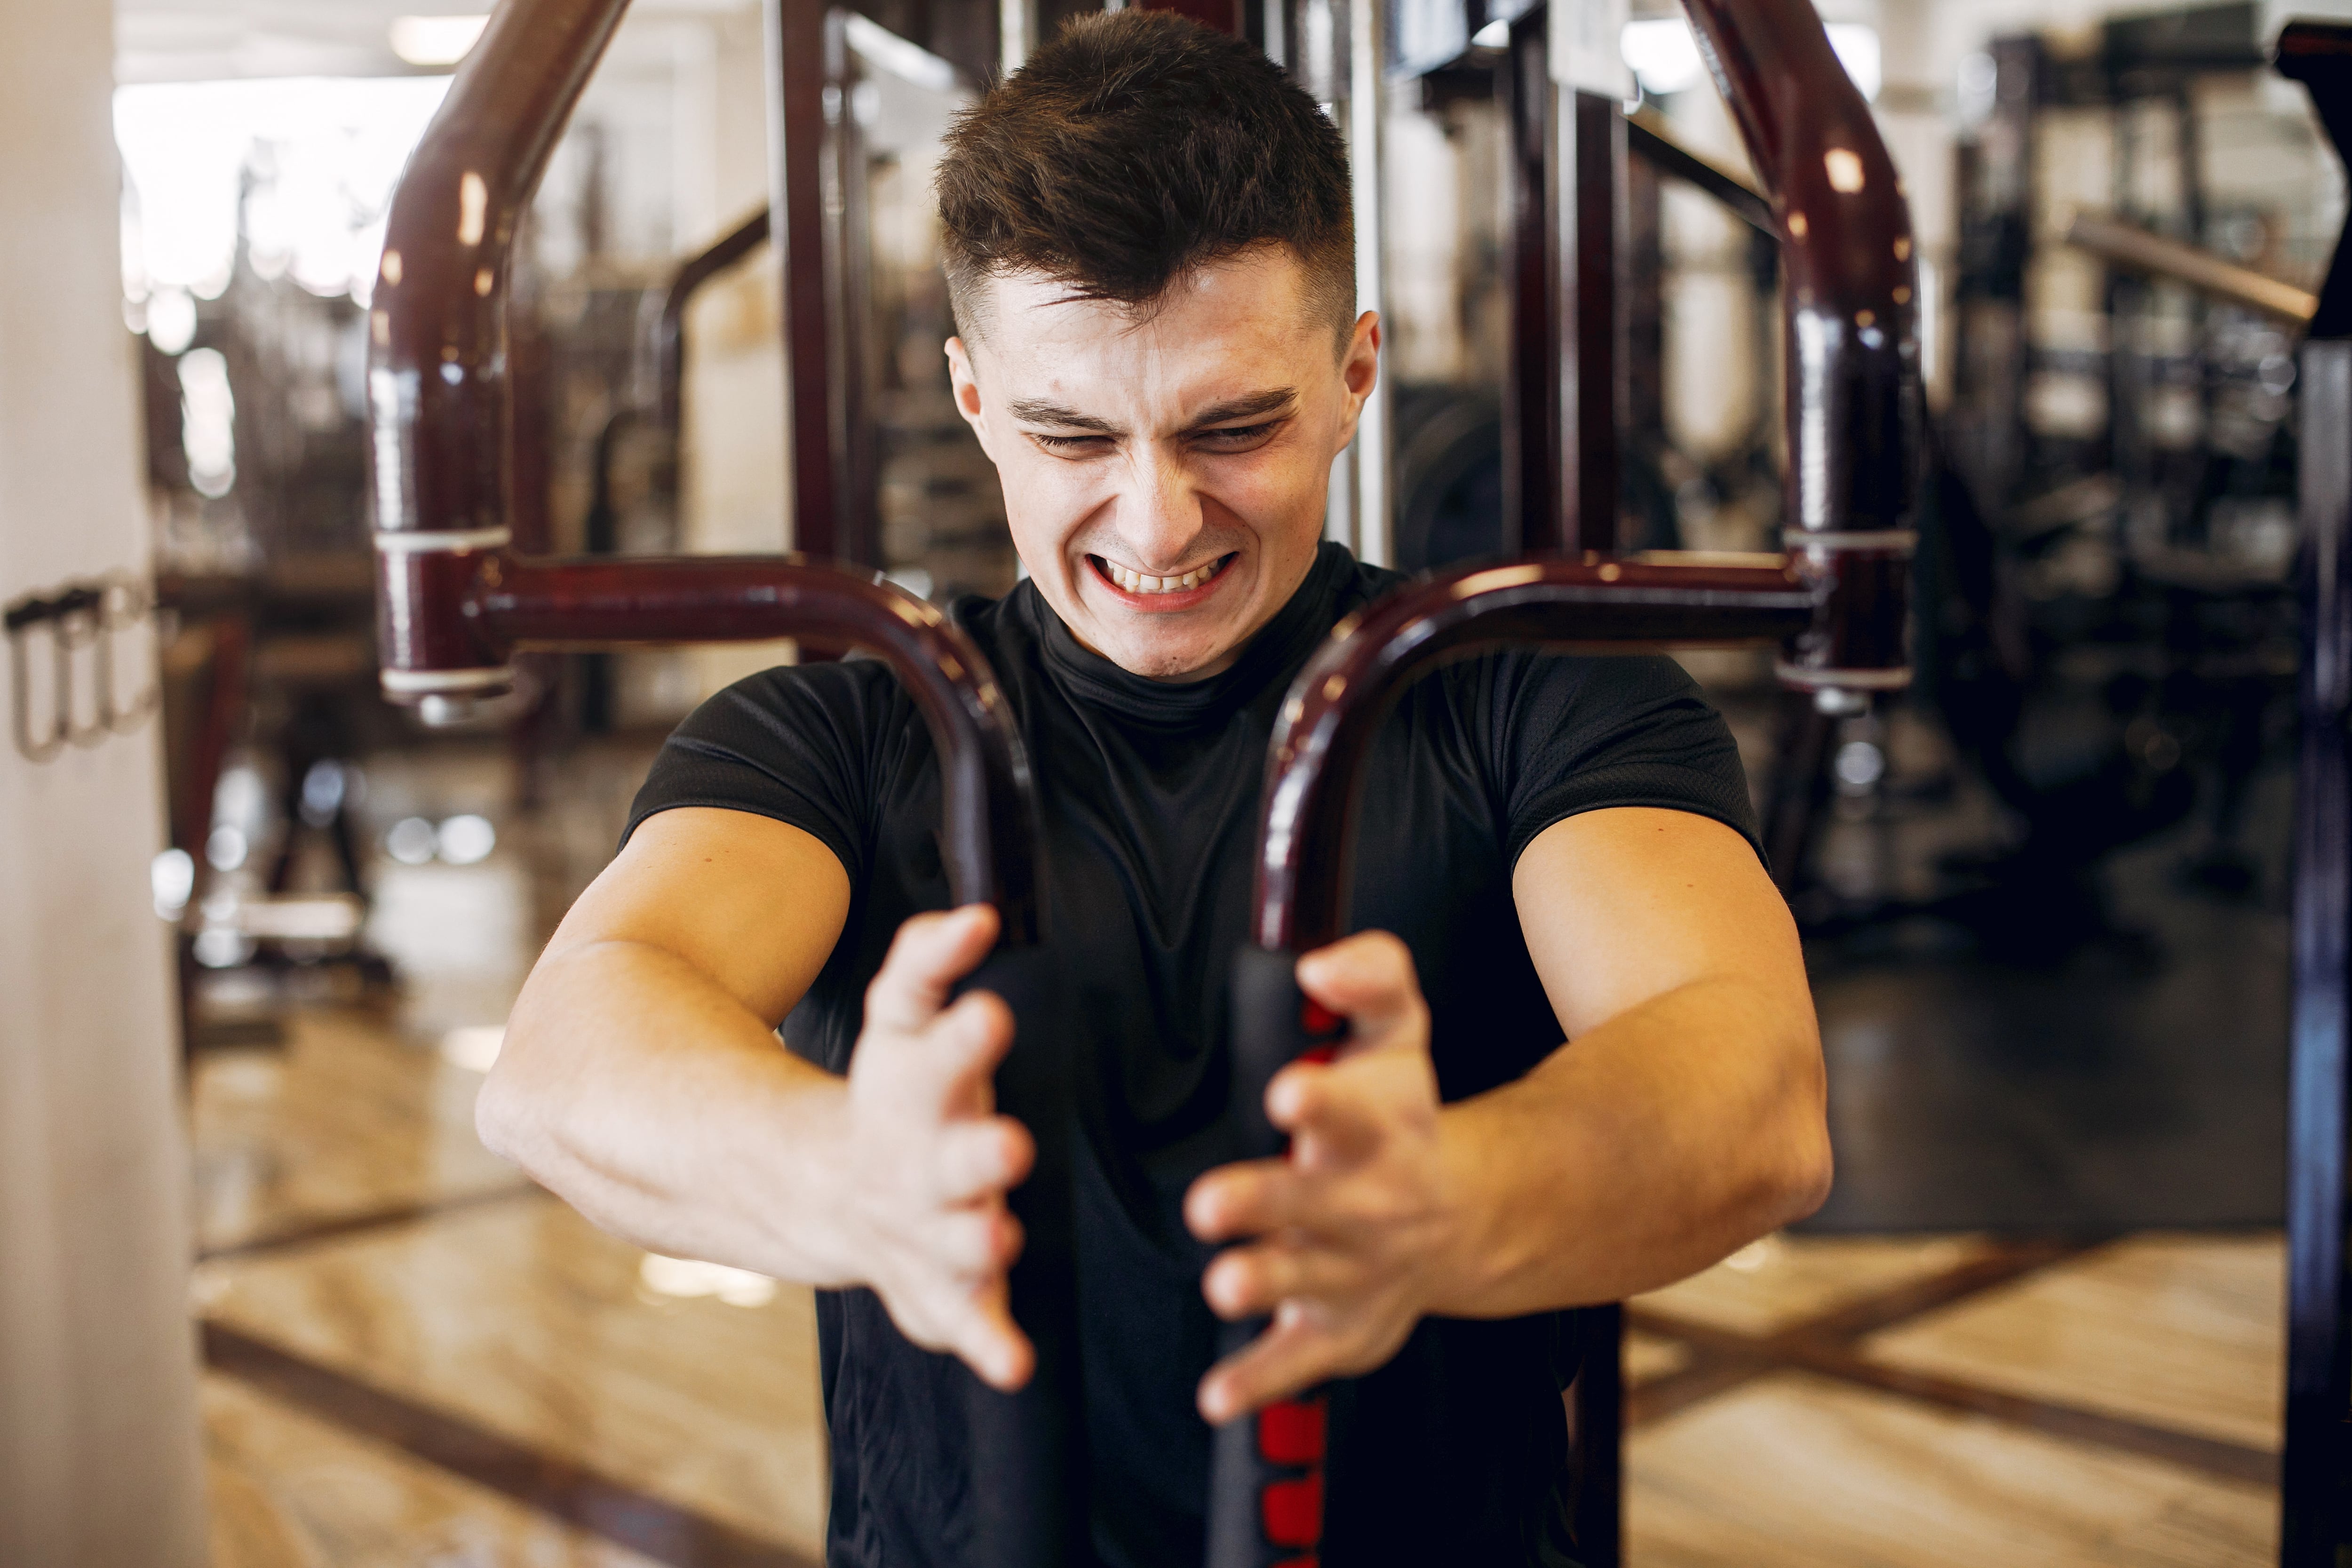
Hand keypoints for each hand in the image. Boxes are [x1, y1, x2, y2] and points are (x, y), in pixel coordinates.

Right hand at [828, 904, 1035, 1390]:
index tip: (993, 1011)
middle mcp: (918, 1162)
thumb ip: (929, 961)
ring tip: (1002, 1239)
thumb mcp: (899, 1018)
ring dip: (979, 1243)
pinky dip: (986, 1344)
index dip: (962, 1035)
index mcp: (915, 1088)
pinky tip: (1016, 1365)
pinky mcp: (938, 1289)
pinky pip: (964, 1319)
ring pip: (955, 1242)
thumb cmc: (895, 1092)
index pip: (934, 1050)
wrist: (830, 1192)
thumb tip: (980, 912)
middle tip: (1011, 1145)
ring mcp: (925, 1230)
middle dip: (978, 1155)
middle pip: (950, 1158)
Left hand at [1184, 931, 1460, 1421]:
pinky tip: (1215, 1396)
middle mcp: (1369, 1203)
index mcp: (1379, 1130)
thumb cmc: (1404, 1120)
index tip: (1288, 1090)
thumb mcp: (1400, 1036)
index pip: (1354, 1110)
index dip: (1324, 1100)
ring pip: (1305, 1282)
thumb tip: (1318, 962)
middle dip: (1266, 1201)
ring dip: (1262, 1284)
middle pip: (1317, 1202)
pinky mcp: (1340, 1329)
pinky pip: (1297, 1361)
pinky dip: (1259, 1383)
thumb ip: (1371, 978)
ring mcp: (1355, 1271)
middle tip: (1211, 1200)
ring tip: (1221, 1284)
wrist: (1462, 1218)